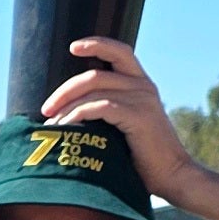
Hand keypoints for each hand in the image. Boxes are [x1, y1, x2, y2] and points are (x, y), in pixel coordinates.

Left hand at [36, 34, 191, 199]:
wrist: (173, 175)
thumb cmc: (144, 157)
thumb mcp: (128, 125)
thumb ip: (110, 110)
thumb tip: (71, 110)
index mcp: (141, 84)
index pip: (119, 51)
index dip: (96, 44)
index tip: (73, 47)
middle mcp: (143, 86)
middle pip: (95, 74)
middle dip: (65, 90)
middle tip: (46, 108)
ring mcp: (142, 100)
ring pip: (94, 90)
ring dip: (66, 106)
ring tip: (50, 123)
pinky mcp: (138, 116)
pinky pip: (100, 107)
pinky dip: (78, 115)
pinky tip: (66, 127)